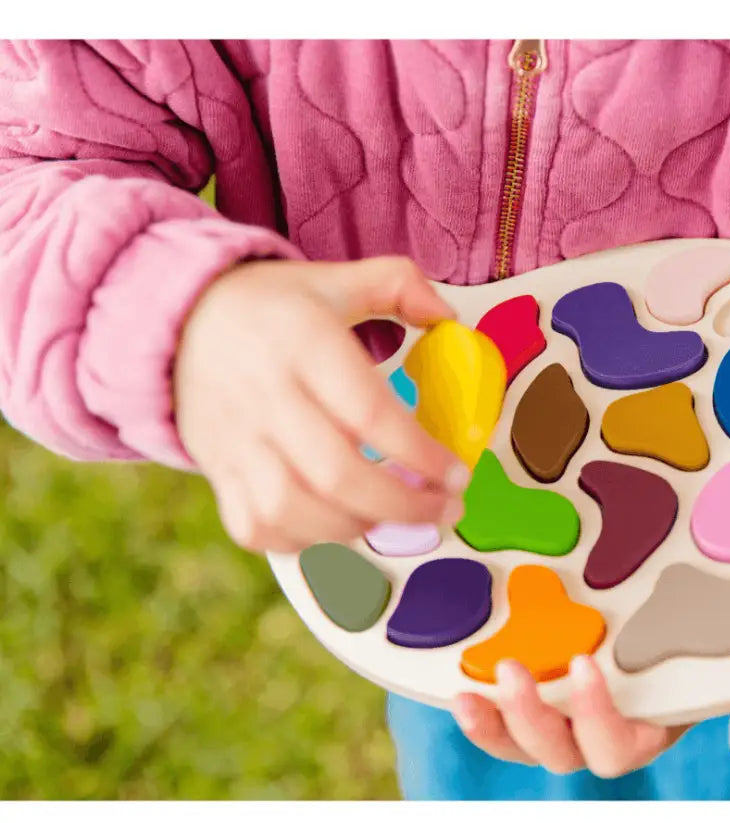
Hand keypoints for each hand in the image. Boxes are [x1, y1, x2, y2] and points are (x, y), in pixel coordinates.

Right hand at [174, 256, 469, 552]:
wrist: (177, 321)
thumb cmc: (271, 307)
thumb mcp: (333, 279)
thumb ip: (397, 285)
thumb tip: (448, 316)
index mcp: (302, 343)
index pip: (369, 412)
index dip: (420, 454)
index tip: (458, 473)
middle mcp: (265, 395)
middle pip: (336, 474)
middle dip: (403, 506)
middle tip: (445, 509)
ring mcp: (235, 440)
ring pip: (294, 510)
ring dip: (357, 529)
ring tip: (397, 518)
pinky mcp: (217, 471)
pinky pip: (256, 527)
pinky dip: (303, 543)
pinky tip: (340, 527)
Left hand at [452, 656, 729, 777]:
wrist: (688, 601)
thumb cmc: (718, 636)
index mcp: (649, 727)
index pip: (619, 746)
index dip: (598, 716)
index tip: (585, 663)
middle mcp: (602, 730)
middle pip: (562, 753)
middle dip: (535, 721)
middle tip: (515, 671)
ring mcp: (564, 714)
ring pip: (523, 744)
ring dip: (496, 724)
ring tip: (470, 692)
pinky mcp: (536, 688)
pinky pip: (500, 717)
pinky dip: (477, 711)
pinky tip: (455, 687)